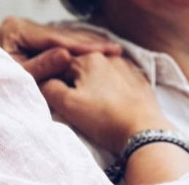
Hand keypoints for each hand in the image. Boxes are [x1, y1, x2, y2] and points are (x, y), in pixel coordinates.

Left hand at [0, 16, 121, 81]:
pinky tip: (99, 49)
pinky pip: (61, 41)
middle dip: (89, 43)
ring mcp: (27, 28)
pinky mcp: (33, 36)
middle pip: (61, 35)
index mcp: (14, 28)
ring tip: (113, 49)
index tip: (105, 51)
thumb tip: (65, 54)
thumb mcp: (22, 78)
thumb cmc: (1, 87)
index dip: (81, 47)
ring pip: (64, 36)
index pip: (54, 39)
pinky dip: (80, 47)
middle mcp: (21, 23)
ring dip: (88, 44)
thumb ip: (42, 66)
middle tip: (116, 49)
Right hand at [40, 52, 173, 153]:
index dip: (56, 81)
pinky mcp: (140, 80)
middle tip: (80, 106)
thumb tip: (44, 80)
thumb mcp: (68, 105)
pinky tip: (113, 103)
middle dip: (77, 83)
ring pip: (101, 73)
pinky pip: (119, 79)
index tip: (60, 98)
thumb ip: (49, 88)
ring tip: (97, 106)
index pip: (61, 64)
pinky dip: (113, 88)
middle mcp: (107, 56)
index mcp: (87, 58)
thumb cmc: (104, 118)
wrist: (144, 131)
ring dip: (96, 85)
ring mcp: (126, 66)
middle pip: (82, 68)